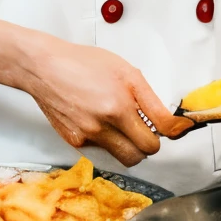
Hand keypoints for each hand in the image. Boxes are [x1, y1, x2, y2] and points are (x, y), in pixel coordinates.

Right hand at [16, 35, 193, 167]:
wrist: (45, 68)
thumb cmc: (84, 63)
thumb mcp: (126, 72)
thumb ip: (150, 101)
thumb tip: (172, 123)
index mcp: (120, 105)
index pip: (157, 136)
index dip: (170, 132)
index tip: (175, 130)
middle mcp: (104, 125)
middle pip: (143, 153)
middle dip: (149, 142)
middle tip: (145, 126)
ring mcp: (88, 137)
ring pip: (124, 157)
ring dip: (131, 146)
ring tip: (125, 126)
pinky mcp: (75, 142)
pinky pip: (103, 152)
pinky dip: (109, 142)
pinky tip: (102, 123)